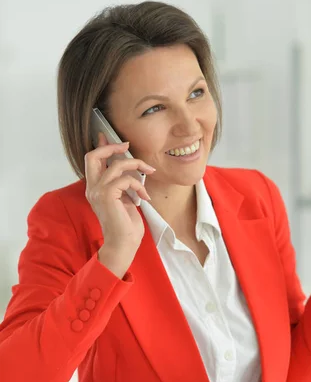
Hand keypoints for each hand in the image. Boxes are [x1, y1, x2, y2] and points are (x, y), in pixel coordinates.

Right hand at [85, 134, 154, 276]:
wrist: (123, 245)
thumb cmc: (126, 227)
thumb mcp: (125, 200)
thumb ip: (123, 185)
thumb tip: (130, 170)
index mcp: (95, 189)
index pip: (92, 161)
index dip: (101, 146)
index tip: (109, 136)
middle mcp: (92, 189)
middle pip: (93, 156)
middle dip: (111, 146)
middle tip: (127, 146)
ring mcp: (97, 192)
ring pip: (116, 164)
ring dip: (136, 166)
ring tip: (148, 173)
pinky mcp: (107, 196)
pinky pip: (125, 179)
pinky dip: (138, 185)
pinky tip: (144, 197)